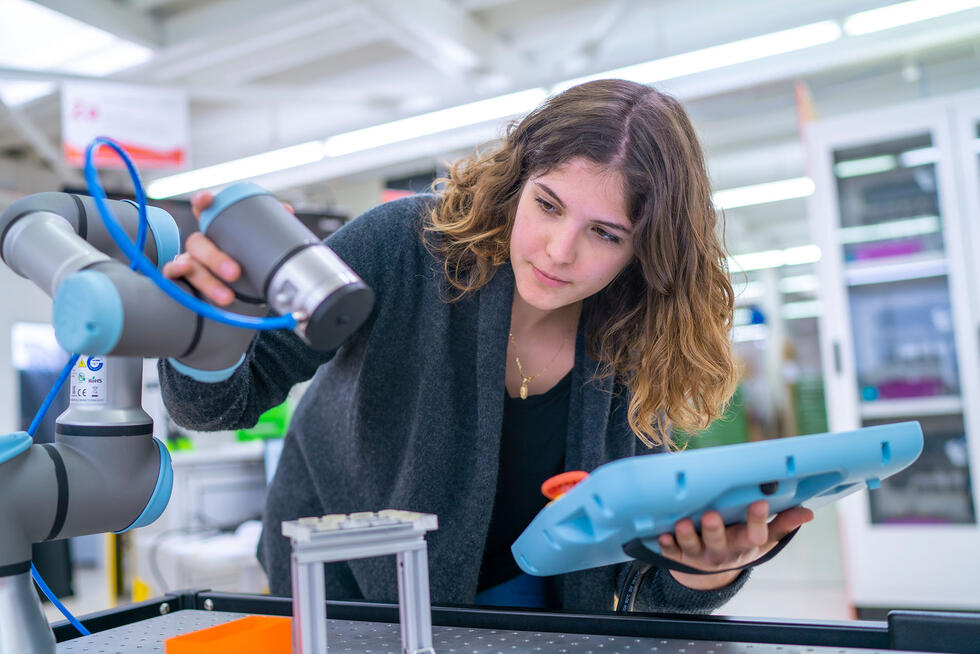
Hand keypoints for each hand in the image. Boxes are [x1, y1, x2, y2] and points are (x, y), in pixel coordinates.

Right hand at [161, 191, 293, 305]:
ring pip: (190, 265)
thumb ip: (268, 229)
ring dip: (207, 280)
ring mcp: (189, 262)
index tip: (208, 199)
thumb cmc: (244, 266)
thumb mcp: (255, 247)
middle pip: (199, 243)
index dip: (202, 202)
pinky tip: (182, 276)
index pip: (204, 211)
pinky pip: (173, 276)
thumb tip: (286, 210)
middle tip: (235, 273)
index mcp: (215, 232)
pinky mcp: (184, 281)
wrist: (242, 297)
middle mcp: (200, 245)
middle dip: (216, 258)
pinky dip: (175, 273)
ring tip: (226, 296)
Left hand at [658, 500, 813, 590]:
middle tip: (710, 514)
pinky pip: (671, 551)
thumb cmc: (740, 543)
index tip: (759, 502)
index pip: (755, 534)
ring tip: (683, 523)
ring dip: (687, 535)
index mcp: (744, 544)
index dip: (757, 520)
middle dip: (714, 529)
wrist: (712, 569)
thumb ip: (783, 524)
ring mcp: (699, 554)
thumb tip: (808, 513)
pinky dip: (666, 544)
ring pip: (692, 546)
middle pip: (719, 541)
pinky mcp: (679, 555)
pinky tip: (661, 534)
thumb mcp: (764, 539)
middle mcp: (722, 550)